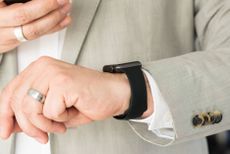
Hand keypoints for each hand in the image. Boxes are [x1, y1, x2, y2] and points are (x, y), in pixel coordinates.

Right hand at [0, 0, 70, 52]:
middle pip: (28, 21)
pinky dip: (52, 29)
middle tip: (64, 1)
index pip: (21, 12)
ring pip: (34, 32)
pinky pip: (35, 37)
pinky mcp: (14, 42)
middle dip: (50, 11)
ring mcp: (7, 36)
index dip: (41, 5)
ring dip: (54, 20)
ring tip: (66, 10)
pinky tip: (62, 22)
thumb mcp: (0, 0)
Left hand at [0, 57, 131, 142]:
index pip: (10, 91)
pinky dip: (59, 119)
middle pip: (15, 101)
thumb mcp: (54, 106)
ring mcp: (53, 73)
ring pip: (29, 108)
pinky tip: (69, 114)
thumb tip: (12, 123)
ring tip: (59, 124)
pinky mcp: (63, 82)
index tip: (6, 129)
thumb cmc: (89, 98)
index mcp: (39, 68)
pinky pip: (49, 110)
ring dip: (44, 124)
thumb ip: (32, 111)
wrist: (114, 94)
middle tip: (40, 134)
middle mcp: (44, 67)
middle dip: (27, 125)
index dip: (4, 114)